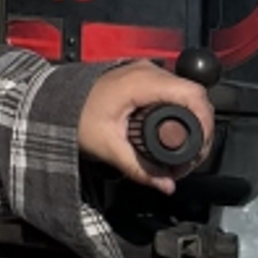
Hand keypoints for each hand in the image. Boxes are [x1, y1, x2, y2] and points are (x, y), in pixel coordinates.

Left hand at [77, 60, 214, 194]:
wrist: (52, 99)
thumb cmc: (73, 114)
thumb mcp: (107, 146)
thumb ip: (139, 169)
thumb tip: (166, 186)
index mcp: (141, 82)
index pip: (192, 94)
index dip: (205, 122)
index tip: (201, 149)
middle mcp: (146, 71)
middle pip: (193, 93)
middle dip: (201, 126)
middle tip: (194, 155)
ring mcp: (143, 71)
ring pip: (184, 91)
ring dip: (192, 118)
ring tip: (186, 148)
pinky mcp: (140, 77)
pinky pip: (171, 90)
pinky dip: (179, 109)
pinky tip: (174, 130)